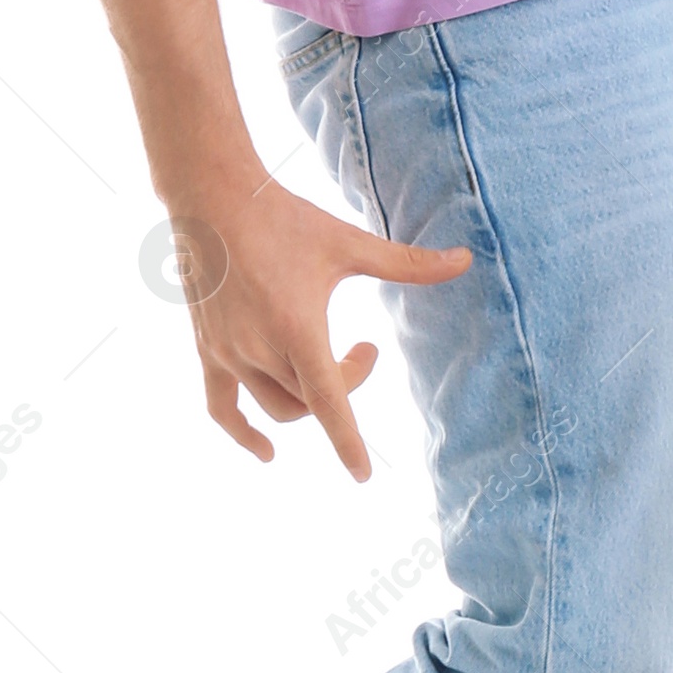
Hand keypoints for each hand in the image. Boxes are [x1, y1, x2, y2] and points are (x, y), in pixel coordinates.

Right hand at [175, 173, 469, 480]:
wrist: (212, 198)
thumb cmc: (284, 218)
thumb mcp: (349, 243)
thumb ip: (407, 263)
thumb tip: (465, 260)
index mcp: (297, 326)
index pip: (328, 402)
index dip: (348, 442)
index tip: (363, 475)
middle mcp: (259, 348)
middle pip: (312, 401)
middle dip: (346, 384)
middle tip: (363, 350)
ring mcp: (228, 353)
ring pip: (276, 407)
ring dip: (309, 400)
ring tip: (326, 361)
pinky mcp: (207, 350)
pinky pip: (222, 409)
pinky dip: (243, 434)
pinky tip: (266, 452)